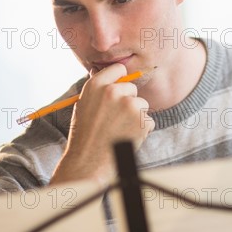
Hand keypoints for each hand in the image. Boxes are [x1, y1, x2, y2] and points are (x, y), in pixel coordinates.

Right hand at [50, 63, 154, 186]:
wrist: (88, 163)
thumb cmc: (85, 136)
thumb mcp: (83, 105)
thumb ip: (97, 90)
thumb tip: (103, 71)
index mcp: (96, 86)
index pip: (118, 69)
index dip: (121, 78)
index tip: (120, 87)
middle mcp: (112, 91)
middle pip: (132, 88)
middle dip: (128, 102)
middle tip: (115, 120)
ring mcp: (129, 105)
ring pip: (142, 105)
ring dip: (136, 117)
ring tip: (119, 131)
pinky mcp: (142, 120)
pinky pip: (148, 121)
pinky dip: (142, 130)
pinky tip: (127, 139)